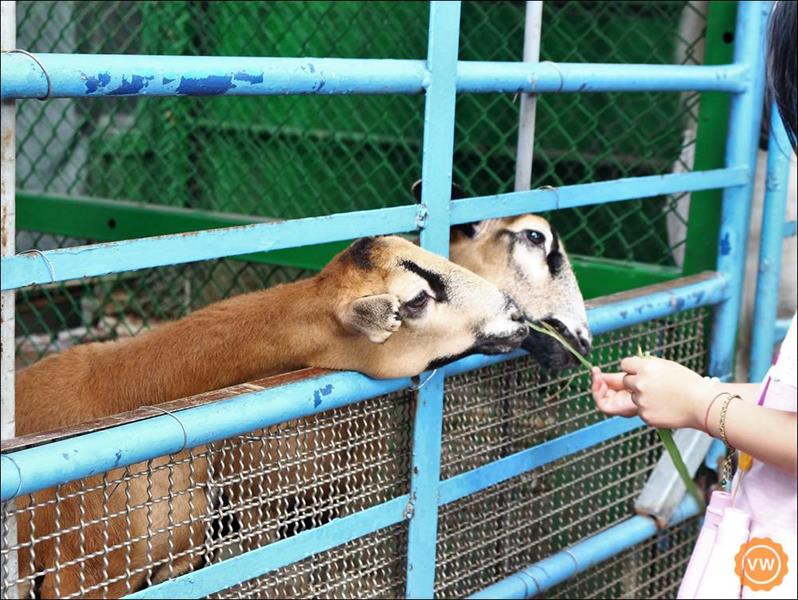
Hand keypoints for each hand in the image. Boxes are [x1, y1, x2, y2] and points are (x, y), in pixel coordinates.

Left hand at [590, 356, 716, 429]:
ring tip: (664, 397)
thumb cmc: (688, 383)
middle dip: (635, 382)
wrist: (702, 404)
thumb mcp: (667, 366)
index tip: (636, 370)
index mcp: (646, 367)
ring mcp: (641, 401)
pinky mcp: (645, 415)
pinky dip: (649, 409)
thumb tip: (632, 364)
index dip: (631, 368)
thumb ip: (648, 365)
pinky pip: (641, 410)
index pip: (625, 364)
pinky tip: (665, 407)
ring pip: (634, 397)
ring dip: (643, 397)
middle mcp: (640, 383)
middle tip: (653, 386)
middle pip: (626, 381)